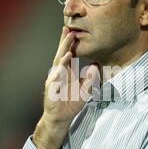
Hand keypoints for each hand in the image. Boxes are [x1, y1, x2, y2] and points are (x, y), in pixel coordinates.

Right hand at [33, 26, 98, 148]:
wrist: (61, 117)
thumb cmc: (71, 103)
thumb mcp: (85, 90)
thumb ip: (90, 78)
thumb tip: (96, 65)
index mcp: (66, 72)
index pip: (68, 54)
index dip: (69, 43)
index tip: (73, 31)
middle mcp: (59, 74)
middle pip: (61, 55)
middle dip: (64, 44)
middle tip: (68, 30)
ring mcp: (53, 82)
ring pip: (57, 67)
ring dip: (62, 57)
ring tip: (68, 48)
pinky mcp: (51, 91)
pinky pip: (54, 82)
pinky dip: (58, 75)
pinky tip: (62, 70)